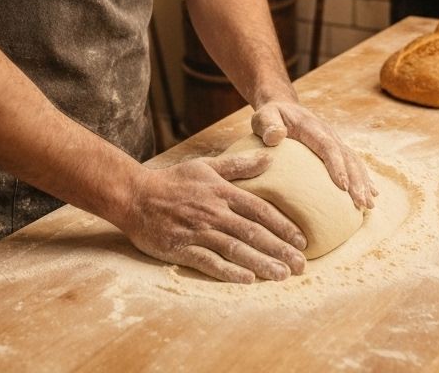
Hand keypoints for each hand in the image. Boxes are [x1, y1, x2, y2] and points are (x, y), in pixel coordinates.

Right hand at [119, 153, 307, 282]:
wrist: (135, 195)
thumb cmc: (174, 181)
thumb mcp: (207, 166)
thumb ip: (240, 165)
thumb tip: (270, 158)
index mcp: (222, 192)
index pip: (259, 210)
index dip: (283, 225)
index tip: (302, 240)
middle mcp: (214, 212)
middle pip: (253, 232)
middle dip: (279, 249)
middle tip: (302, 265)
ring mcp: (198, 231)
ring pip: (235, 249)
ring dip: (261, 263)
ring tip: (282, 275)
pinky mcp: (181, 249)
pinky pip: (209, 262)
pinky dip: (228, 271)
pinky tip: (247, 280)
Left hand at [251, 101, 377, 210]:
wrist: (283, 108)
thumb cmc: (270, 117)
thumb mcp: (263, 117)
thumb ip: (267, 125)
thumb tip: (276, 136)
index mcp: (311, 127)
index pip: (327, 146)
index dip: (336, 165)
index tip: (342, 186)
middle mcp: (328, 134)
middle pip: (346, 156)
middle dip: (356, 180)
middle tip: (361, 203)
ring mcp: (334, 141)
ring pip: (354, 161)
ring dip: (363, 182)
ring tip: (369, 205)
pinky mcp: (336, 149)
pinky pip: (353, 164)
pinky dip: (363, 178)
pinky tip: (371, 194)